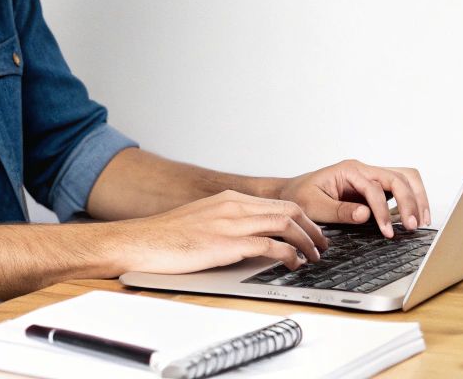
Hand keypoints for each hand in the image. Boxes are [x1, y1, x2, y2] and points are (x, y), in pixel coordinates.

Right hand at [103, 190, 327, 274]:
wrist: (141, 241)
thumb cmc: (167, 237)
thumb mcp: (203, 221)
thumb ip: (228, 223)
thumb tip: (252, 238)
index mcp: (229, 199)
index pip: (278, 203)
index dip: (302, 218)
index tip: (312, 232)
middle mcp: (234, 206)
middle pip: (289, 210)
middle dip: (312, 227)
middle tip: (322, 245)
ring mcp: (230, 223)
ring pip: (285, 224)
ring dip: (306, 241)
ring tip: (313, 256)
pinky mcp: (226, 243)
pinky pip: (269, 245)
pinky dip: (288, 253)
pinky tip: (293, 263)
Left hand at [273, 159, 431, 238]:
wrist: (291, 193)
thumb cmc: (299, 196)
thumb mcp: (313, 206)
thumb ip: (339, 211)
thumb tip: (366, 214)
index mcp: (349, 170)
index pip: (375, 188)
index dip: (383, 211)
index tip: (388, 232)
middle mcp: (363, 170)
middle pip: (399, 177)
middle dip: (409, 201)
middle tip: (413, 226)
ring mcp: (370, 176)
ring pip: (405, 178)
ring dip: (417, 197)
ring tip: (421, 221)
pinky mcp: (374, 186)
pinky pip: (400, 186)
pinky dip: (411, 199)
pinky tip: (412, 217)